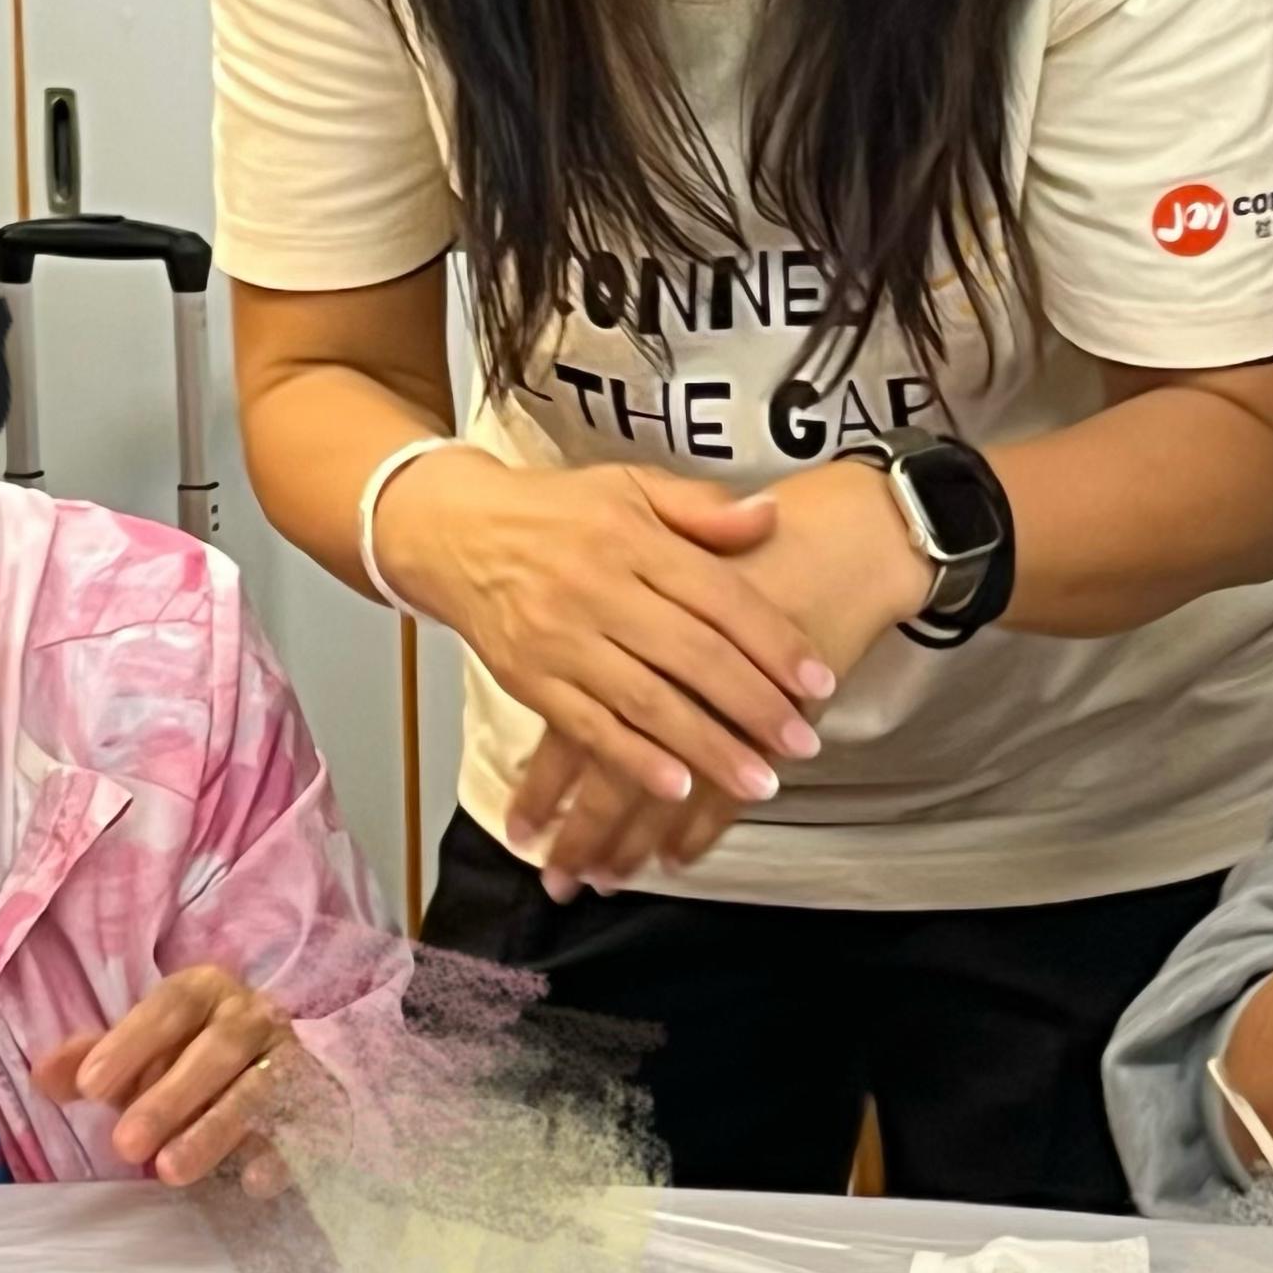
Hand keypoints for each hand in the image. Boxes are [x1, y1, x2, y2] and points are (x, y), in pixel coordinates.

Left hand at [32, 967, 320, 1194]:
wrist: (280, 1072)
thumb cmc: (191, 1059)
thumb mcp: (143, 1054)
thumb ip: (95, 1061)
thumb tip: (42, 1074)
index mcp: (208, 991)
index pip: (171, 1006)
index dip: (131, 1042)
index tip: (90, 1086)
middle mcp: (255, 1017)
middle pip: (217, 1048)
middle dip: (171, 1096)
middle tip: (124, 1145)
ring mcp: (292, 1061)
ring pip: (258, 1090)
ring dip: (215, 1129)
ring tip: (169, 1172)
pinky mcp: (320, 1107)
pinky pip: (303, 1128)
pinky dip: (280, 1153)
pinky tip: (251, 1181)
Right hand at [375, 452, 831, 803]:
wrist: (454, 531)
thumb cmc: (556, 511)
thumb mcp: (628, 485)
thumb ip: (699, 509)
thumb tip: (769, 517)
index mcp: (630, 535)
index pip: (718, 594)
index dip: (773, 641)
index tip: (818, 681)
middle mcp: (597, 587)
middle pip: (691, 654)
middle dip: (753, 706)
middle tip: (803, 744)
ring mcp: (560, 638)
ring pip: (647, 701)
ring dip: (707, 747)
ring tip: (760, 782)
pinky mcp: (530, 680)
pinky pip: (589, 727)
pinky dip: (634, 760)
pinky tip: (677, 787)